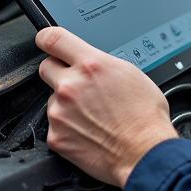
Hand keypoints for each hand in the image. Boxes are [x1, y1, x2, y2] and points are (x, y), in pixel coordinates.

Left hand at [36, 27, 177, 187]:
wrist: (143, 153)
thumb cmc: (145, 116)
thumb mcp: (131, 74)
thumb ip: (102, 63)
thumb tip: (91, 62)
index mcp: (92, 65)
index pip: (53, 39)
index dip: (46, 37)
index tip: (45, 40)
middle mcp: (71, 85)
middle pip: (46, 67)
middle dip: (59, 72)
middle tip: (78, 85)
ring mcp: (60, 112)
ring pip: (53, 99)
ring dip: (66, 103)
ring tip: (91, 115)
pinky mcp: (55, 136)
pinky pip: (55, 124)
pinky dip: (67, 127)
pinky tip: (87, 130)